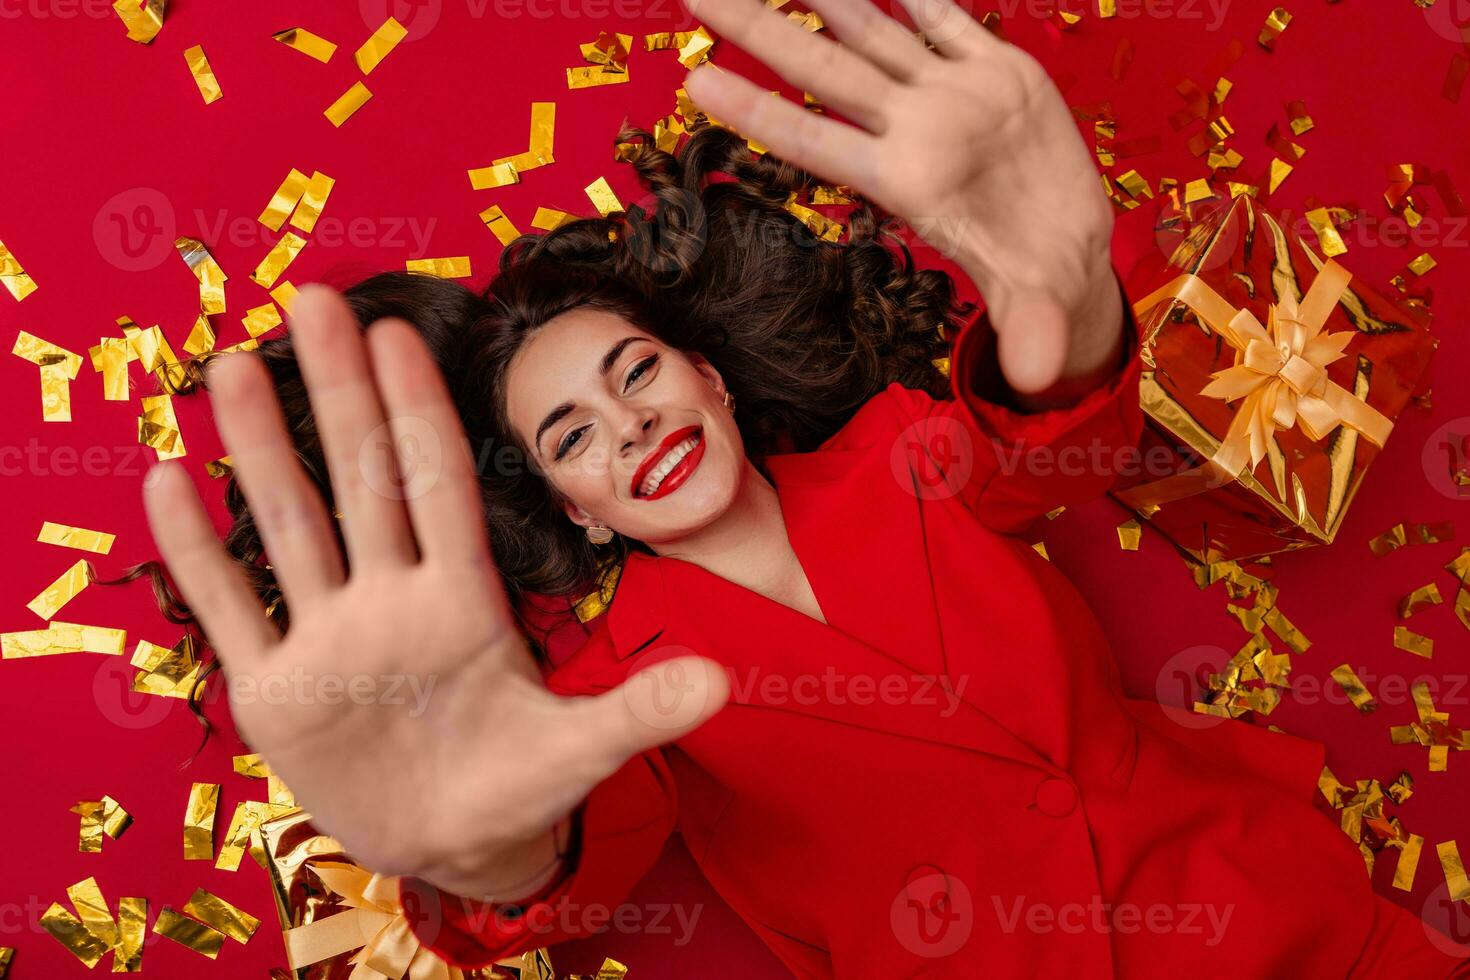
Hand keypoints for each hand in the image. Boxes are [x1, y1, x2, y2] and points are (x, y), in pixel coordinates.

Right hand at [143, 285, 728, 899]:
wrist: (454, 842)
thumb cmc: (521, 783)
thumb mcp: (581, 750)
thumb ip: (641, 712)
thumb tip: (726, 680)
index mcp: (462, 601)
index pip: (438, 486)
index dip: (418, 410)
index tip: (396, 332)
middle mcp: (390, 601)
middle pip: (360, 480)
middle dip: (336, 393)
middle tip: (312, 299)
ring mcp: (326, 639)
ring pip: (288, 527)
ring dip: (258, 450)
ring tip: (227, 366)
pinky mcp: (274, 692)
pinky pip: (227, 610)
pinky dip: (194, 553)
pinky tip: (161, 479)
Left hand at [682, 0, 1122, 400]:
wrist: (1069, 246)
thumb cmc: (1037, 281)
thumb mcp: (1037, 308)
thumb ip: (1030, 332)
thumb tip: (1034, 376)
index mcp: (908, 181)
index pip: (815, 140)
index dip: (757, 111)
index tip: (694, 82)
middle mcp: (915, 129)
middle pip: (822, 69)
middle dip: (760, 28)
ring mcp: (951, 92)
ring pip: (872, 29)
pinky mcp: (996, 68)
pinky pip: (946, 14)